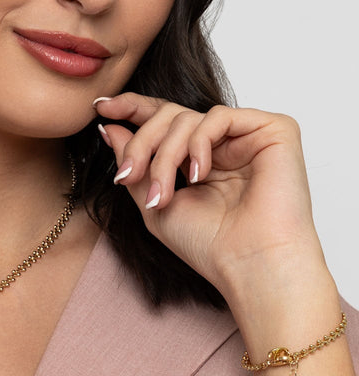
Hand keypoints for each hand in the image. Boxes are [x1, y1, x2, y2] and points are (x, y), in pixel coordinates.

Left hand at [95, 93, 328, 315]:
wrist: (252, 266)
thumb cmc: (211, 246)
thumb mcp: (154, 203)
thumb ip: (134, 162)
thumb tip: (108, 125)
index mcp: (202, 158)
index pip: (166, 119)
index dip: (133, 108)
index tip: (101, 109)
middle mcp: (226, 143)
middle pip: (170, 115)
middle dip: (141, 144)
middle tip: (127, 177)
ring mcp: (249, 135)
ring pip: (189, 117)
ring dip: (164, 154)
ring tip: (161, 195)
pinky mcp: (274, 130)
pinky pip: (219, 116)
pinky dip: (198, 143)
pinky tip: (198, 175)